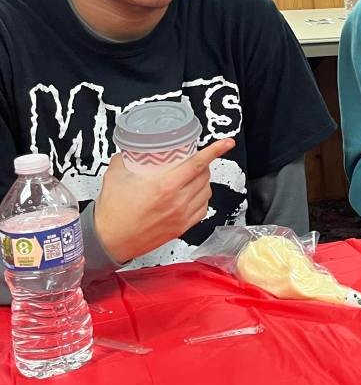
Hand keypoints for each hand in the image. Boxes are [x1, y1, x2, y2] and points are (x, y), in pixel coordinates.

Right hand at [94, 139, 235, 262]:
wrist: (109, 241)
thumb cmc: (112, 213)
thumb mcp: (115, 176)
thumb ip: (124, 159)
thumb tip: (130, 150)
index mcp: (166, 186)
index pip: (198, 164)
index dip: (215, 151)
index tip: (227, 143)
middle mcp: (178, 201)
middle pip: (204, 176)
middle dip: (203, 165)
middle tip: (194, 160)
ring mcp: (182, 216)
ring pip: (206, 192)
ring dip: (203, 181)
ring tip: (192, 177)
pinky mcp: (181, 228)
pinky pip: (202, 209)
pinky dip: (201, 199)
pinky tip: (192, 195)